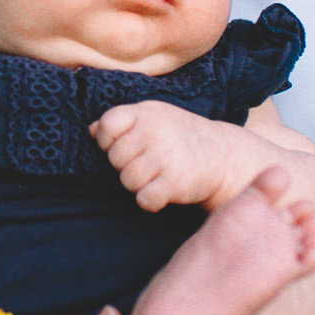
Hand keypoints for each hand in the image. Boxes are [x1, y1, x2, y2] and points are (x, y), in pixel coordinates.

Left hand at [92, 101, 264, 211]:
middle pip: (115, 159)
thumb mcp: (154, 118)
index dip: (108, 140)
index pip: (108, 124)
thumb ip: (123, 122)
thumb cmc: (180, 136)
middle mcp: (154, 131)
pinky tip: (162, 193)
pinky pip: (144, 200)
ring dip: (138, 185)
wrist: (223, 156)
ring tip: (156, 177)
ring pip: (127, 181)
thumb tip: (91, 130)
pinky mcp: (175, 182)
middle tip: (147, 164)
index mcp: (146, 113)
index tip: (122, 146)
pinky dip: (150, 201)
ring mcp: (165, 156)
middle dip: (126, 166)